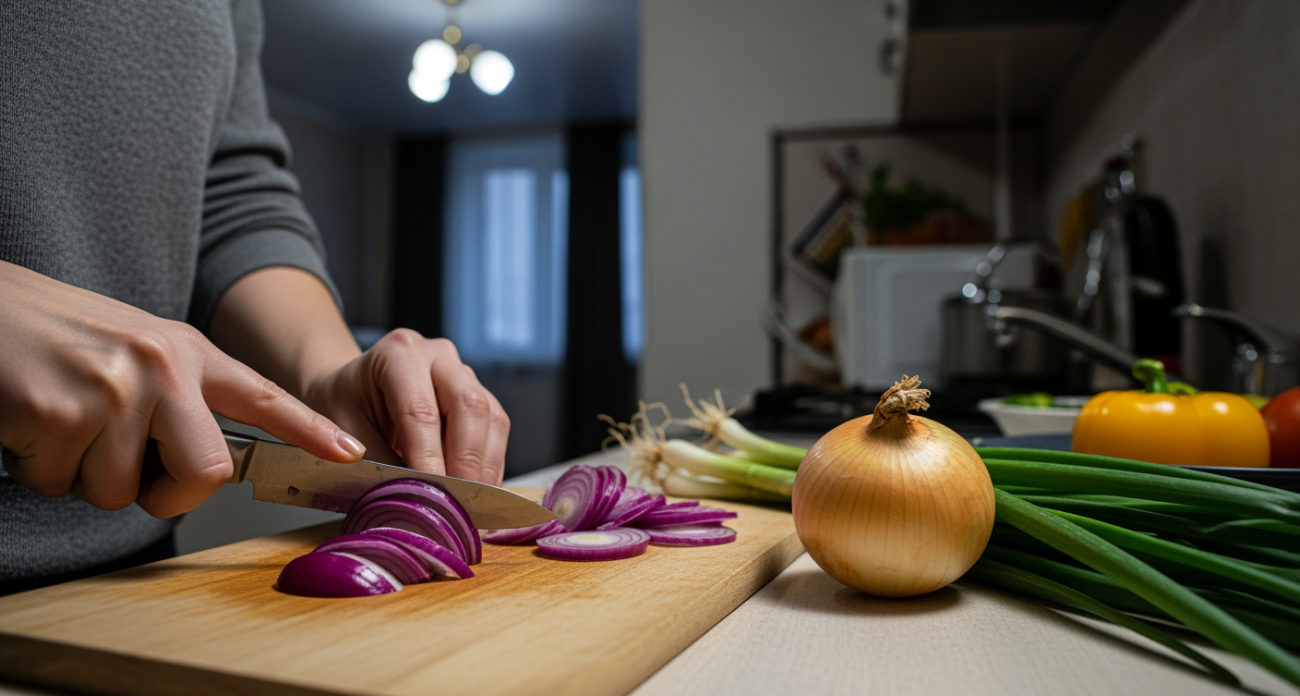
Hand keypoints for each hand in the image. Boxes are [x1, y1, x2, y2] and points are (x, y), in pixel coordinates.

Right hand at [0, 261, 365, 517]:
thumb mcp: (135, 348)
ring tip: (60, 420)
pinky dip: (39, 470)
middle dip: (168, 492)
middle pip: (207, 472)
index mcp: (185, 351)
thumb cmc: (55, 335)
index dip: (308, 429)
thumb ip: (177, 396)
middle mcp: (161, 367)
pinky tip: (29, 422)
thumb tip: (206, 463)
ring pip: (121, 491)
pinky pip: (63, 485)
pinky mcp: (60, 415)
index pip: (260, 395)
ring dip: (84, 475)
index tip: (349, 452)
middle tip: (127, 467)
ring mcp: (113, 390)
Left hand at [301, 330, 510, 485]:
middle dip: (467, 461)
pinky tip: (478, 494)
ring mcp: (464, 374)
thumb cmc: (344, 405)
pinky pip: (496, 430)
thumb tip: (409, 500)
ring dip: (485, 467)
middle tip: (459, 504)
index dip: (428, 457)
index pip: (419, 410)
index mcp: (398, 353)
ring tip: (472, 506)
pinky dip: (490, 466)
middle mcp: (439, 356)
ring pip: (492, 418)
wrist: (353, 390)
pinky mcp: (481, 397)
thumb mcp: (337, 428)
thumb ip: (372, 462)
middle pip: (469, 405)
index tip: (431, 496)